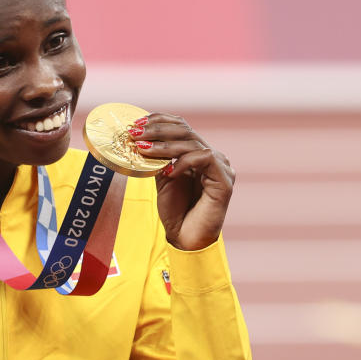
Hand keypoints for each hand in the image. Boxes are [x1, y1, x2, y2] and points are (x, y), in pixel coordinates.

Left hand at [130, 113, 234, 250]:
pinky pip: (204, 158)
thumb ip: (157, 159)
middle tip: (135, 132)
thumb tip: (140, 139)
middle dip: (157, 129)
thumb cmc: (176, 211)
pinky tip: (167, 172)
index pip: (182, 126)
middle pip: (186, 130)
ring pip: (192, 143)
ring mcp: (221, 166)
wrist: (186, 239)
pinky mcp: (225, 180)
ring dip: (163, 145)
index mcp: (197, 154)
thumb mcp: (162, 178)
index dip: (160, 120)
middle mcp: (212, 156)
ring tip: (142, 149)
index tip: (136, 124)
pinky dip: (183, 162)